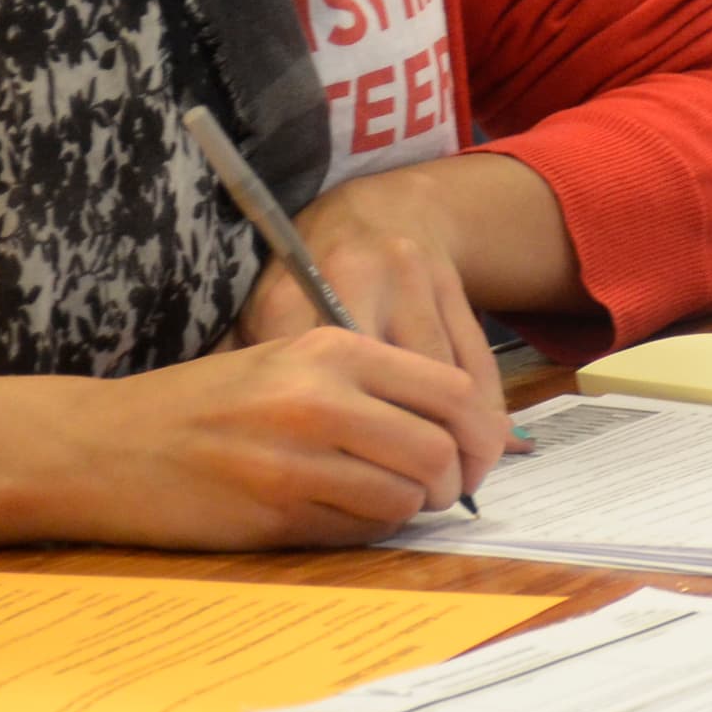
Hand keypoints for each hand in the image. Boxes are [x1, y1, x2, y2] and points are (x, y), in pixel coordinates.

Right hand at [63, 326, 484, 548]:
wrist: (103, 445)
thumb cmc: (204, 404)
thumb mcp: (286, 361)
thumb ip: (366, 384)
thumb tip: (457, 427)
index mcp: (330, 348)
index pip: (450, 390)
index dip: (479, 431)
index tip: (477, 454)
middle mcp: (319, 397)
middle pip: (438, 450)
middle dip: (454, 480)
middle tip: (442, 490)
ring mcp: (295, 458)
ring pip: (404, 497)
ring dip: (408, 508)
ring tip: (384, 500)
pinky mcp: (274, 512)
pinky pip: (358, 530)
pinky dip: (367, 529)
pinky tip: (340, 514)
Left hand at [233, 166, 509, 500]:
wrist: (372, 212)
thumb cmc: (304, 283)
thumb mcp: (260, 318)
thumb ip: (244, 374)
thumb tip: (224, 451)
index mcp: (291, 298)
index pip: (323, 392)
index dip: (350, 452)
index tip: (361, 496)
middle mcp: (354, 281)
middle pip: (397, 388)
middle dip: (425, 456)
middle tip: (430, 500)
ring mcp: (410, 278)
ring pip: (447, 379)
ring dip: (464, 441)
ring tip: (461, 484)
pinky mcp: (453, 285)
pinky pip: (477, 360)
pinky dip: (487, 409)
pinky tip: (483, 445)